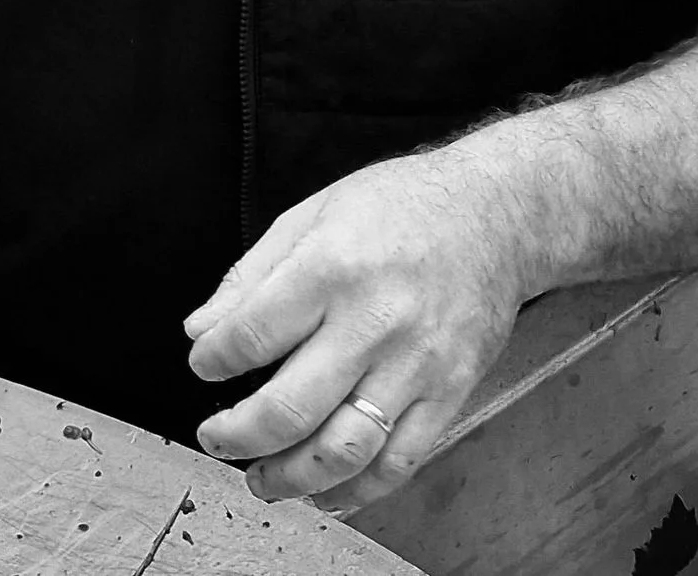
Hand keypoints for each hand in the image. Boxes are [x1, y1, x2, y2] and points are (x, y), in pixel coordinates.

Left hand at [183, 146, 526, 510]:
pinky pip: (399, 462)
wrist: (494, 214)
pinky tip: (325, 489)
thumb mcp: (313, 211)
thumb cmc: (402, 206)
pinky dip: (356, 490)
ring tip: (261, 478)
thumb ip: (252, 273)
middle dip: (238, 435)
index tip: (204, 365)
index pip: (253, 333)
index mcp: (332, 266)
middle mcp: (374, 322)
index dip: (214, 360)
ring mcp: (416, 365)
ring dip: (291, 477)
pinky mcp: (449, 394)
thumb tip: (202, 328)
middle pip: (291, 407)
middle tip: (215, 437)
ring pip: (343, 450)